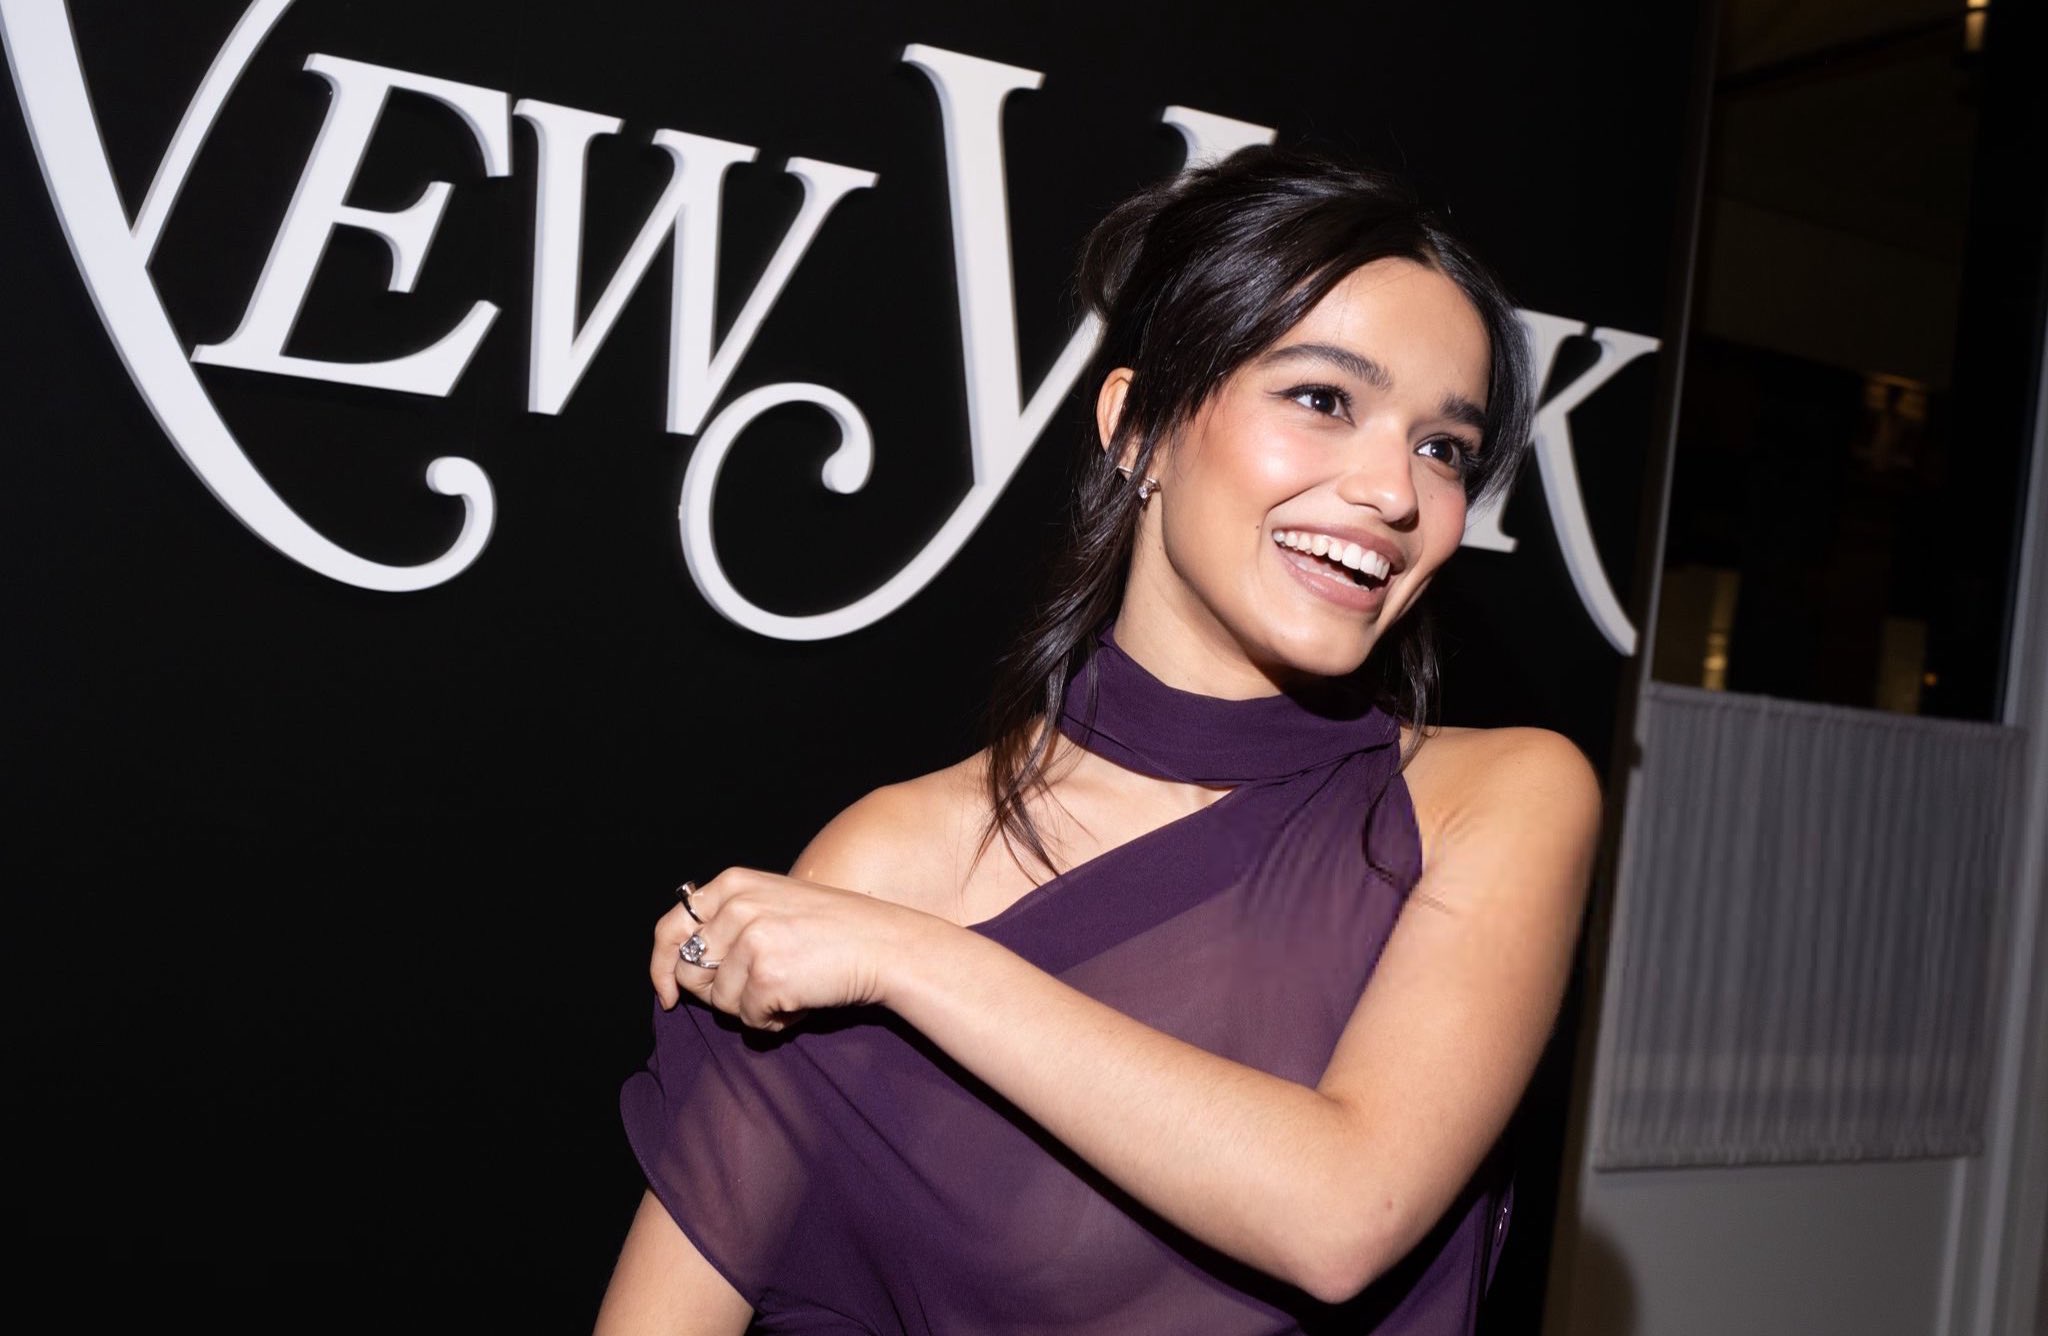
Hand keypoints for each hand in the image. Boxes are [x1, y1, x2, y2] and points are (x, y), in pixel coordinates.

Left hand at [649, 867, 939, 1029]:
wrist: (885, 945)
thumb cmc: (834, 929)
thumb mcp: (774, 901)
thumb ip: (730, 919)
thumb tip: (681, 965)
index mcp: (733, 884)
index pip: (670, 928)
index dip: (661, 966)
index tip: (667, 993)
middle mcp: (737, 907)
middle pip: (689, 972)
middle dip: (716, 993)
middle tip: (758, 988)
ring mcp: (750, 941)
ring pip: (718, 1002)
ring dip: (750, 1008)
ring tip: (789, 989)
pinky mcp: (766, 977)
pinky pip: (748, 1019)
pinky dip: (772, 1021)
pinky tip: (800, 1002)